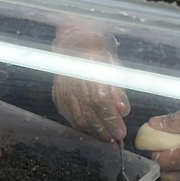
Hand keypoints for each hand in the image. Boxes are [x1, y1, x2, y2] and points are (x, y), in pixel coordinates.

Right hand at [51, 25, 130, 141]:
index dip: (111, 120)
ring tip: (104, 137)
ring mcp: (63, 89)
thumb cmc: (98, 53)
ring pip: (77, 118)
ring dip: (92, 131)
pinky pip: (68, 115)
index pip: (101, 102)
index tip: (121, 132)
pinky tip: (90, 129)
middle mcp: (74, 81)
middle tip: (115, 139)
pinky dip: (80, 125)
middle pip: (89, 114)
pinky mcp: (57, 95)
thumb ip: (118, 90)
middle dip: (103, 130)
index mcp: (91, 70)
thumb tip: (123, 112)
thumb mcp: (114, 67)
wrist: (74, 41)